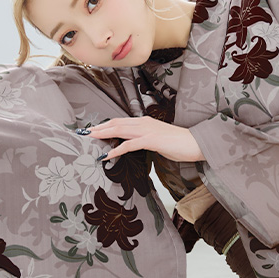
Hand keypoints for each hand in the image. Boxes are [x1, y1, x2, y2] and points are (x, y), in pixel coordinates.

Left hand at [89, 116, 205, 162]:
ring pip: (119, 130)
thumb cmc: (178, 144)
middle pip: (115, 123)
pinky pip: (129, 144)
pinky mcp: (151, 140)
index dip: (105, 125)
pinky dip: (116, 149)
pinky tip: (107, 155)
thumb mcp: (158, 140)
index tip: (92, 130)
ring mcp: (147, 130)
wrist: (195, 143)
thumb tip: (133, 145)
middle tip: (84, 133)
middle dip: (99, 128)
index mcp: (144, 122)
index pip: (120, 122)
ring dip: (103, 134)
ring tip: (90, 139)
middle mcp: (143, 123)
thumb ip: (144, 140)